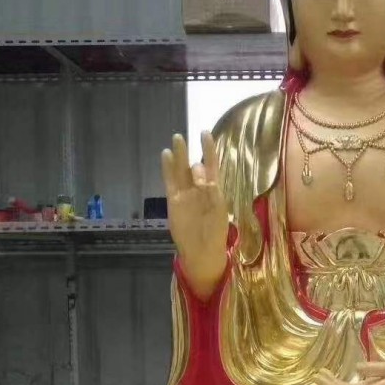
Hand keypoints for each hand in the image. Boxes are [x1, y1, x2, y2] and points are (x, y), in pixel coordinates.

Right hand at [161, 132, 228, 295]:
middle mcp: (199, 189)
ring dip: (179, 156)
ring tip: (176, 140)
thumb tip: (202, 176)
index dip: (208, 149)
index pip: (211, 165)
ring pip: (181, 171)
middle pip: (194, 166)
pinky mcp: (174, 201)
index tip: (205, 133)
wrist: (202, 251)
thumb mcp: (219, 210)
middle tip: (183, 136)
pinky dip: (168, 169)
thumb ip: (212, 192)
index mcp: (214, 190)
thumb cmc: (216, 232)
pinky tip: (166, 155)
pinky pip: (170, 181)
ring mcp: (186, 194)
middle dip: (190, 151)